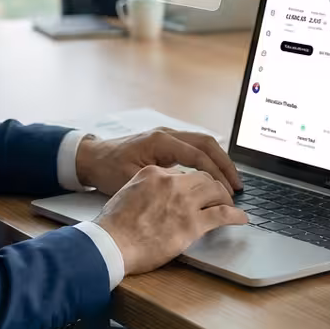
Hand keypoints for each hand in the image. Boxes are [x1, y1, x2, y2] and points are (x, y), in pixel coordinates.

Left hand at [75, 128, 242, 196]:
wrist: (91, 157)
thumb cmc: (108, 170)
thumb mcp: (130, 180)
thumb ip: (159, 185)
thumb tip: (186, 194)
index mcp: (160, 142)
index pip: (198, 156)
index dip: (215, 174)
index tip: (227, 191)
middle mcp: (167, 134)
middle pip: (206, 143)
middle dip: (225, 164)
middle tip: (237, 185)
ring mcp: (167, 136)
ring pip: (203, 142)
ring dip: (219, 160)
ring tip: (231, 181)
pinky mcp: (166, 142)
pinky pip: (194, 146)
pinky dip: (208, 159)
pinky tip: (214, 175)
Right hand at [95, 165, 247, 274]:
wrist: (111, 242)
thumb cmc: (113, 224)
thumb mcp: (127, 192)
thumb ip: (146, 188)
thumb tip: (157, 196)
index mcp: (154, 173)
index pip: (182, 172)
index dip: (193, 182)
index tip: (198, 188)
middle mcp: (171, 182)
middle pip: (203, 176)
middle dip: (214, 184)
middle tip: (220, 193)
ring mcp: (183, 202)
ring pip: (216, 190)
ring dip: (226, 197)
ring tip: (231, 204)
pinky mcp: (192, 224)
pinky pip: (222, 214)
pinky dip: (235, 215)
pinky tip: (241, 218)